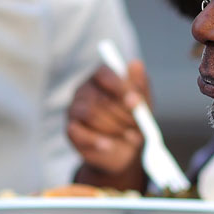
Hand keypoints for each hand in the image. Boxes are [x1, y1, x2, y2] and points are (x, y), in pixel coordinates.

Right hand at [66, 62, 151, 190]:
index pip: (104, 74)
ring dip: (114, 128)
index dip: (120, 87)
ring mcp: (74, 109)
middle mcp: (83, 89)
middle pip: (100, 97)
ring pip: (91, 115)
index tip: (136, 102)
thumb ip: (139, 85)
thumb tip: (135, 63)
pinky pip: (78, 133)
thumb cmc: (133, 119)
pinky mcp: (70, 130)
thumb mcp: (143, 103)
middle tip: (138, 125)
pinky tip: (109, 145)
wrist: (126, 150)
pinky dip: (96, 141)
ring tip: (129, 136)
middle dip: (123, 114)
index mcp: (101, 77)